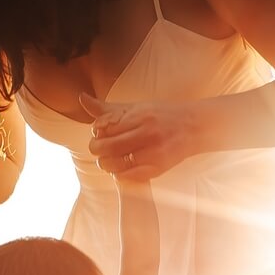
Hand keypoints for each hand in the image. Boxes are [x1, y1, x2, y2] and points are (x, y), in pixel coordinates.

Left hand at [81, 93, 200, 181]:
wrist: (193, 127)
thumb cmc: (160, 115)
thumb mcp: (134, 108)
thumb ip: (107, 108)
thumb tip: (81, 98)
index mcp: (139, 116)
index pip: (104, 128)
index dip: (96, 133)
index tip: (99, 133)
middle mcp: (147, 133)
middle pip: (107, 147)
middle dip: (97, 149)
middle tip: (99, 149)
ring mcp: (153, 152)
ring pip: (115, 164)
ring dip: (105, 164)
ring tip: (108, 160)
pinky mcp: (158, 168)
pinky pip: (129, 176)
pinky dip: (119, 174)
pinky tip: (121, 168)